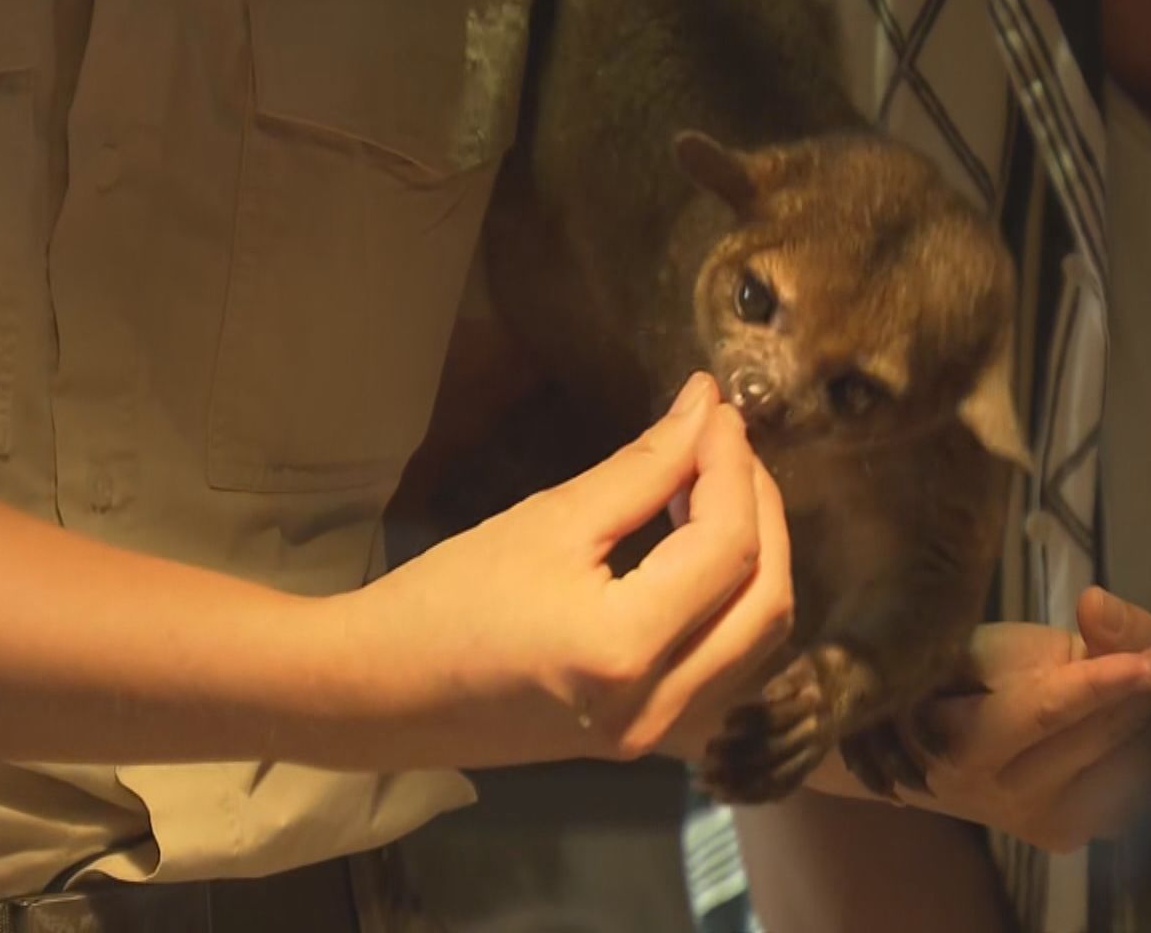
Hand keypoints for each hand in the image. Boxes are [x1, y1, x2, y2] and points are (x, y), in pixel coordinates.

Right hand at [334, 372, 794, 767]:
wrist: (384, 693)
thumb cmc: (449, 598)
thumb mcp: (549, 521)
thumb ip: (644, 468)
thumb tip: (707, 408)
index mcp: (625, 649)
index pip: (727, 547)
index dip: (734, 468)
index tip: (719, 410)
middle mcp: (661, 706)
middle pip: (766, 598)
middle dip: (761, 510)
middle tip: (727, 446)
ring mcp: (662, 737)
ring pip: (761, 639)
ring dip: (757, 558)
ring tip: (716, 491)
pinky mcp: (655, 742)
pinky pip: (733, 671)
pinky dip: (737, 607)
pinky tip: (705, 556)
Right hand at [801, 589, 1150, 852]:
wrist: (942, 758)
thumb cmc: (968, 679)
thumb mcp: (1003, 642)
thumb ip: (1064, 635)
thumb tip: (1100, 605)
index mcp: (974, 745)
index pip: (1042, 716)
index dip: (1096, 690)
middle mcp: (1024, 798)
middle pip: (1118, 736)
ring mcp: (1074, 820)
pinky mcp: (1113, 824)